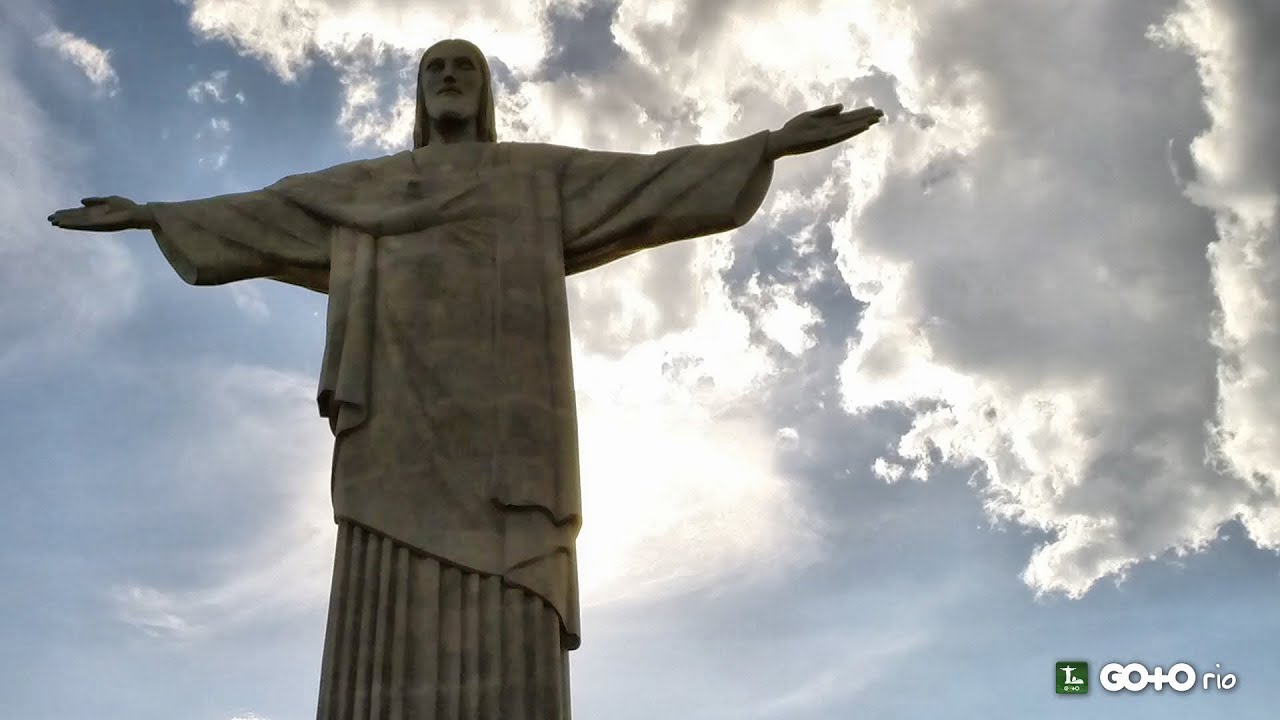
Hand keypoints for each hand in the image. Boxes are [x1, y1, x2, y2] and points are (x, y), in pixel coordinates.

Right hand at [48, 196, 153, 231]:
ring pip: (77, 222)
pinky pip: (84, 225)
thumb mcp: (108, 200)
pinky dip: (74, 224)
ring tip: (54, 222)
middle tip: (49, 219)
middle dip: (63, 218)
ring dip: (66, 222)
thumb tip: (81, 201)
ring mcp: (96, 222)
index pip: (79, 213)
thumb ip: (95, 201)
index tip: (56, 213)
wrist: (137, 213)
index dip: (68, 213)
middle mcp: (95, 218)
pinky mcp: (99, 225)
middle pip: (76, 218)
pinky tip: (66, 224)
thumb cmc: (126, 207)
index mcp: (96, 212)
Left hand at [765, 104, 883, 159]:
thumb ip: (826, 111)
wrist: (781, 141)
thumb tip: (842, 107)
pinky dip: (852, 130)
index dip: (861, 114)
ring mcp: (828, 134)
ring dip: (862, 123)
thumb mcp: (810, 116)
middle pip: (852, 122)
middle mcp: (831, 130)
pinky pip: (841, 133)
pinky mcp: (823, 139)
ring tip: (875, 119)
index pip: (848, 118)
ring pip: (849, 127)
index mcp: (828, 124)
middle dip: (866, 117)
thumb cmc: (794, 129)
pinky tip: (861, 126)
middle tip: (882, 113)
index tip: (874, 110)